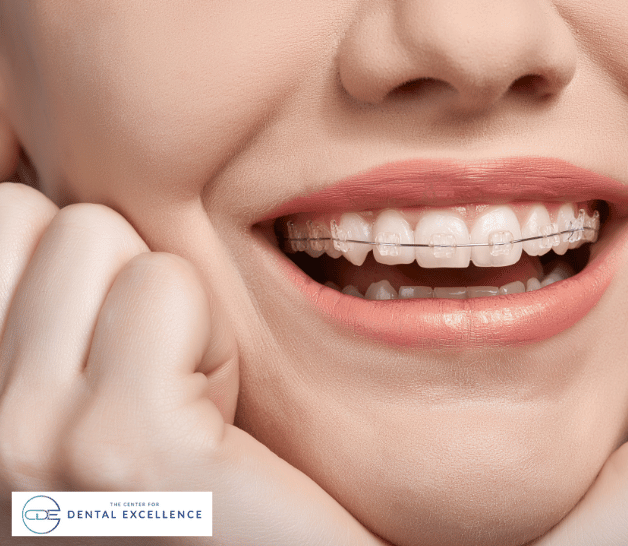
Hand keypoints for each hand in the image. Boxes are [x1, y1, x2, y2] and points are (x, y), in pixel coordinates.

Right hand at [0, 183, 383, 545]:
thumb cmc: (199, 489)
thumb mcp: (97, 394)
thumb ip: (61, 311)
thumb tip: (42, 179)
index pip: (5, 216)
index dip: (91, 261)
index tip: (131, 348)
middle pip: (59, 218)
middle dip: (135, 277)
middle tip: (171, 379)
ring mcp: (29, 440)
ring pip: (105, 234)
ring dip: (178, 310)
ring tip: (195, 406)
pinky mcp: (126, 446)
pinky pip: (164, 285)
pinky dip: (214, 343)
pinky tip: (221, 431)